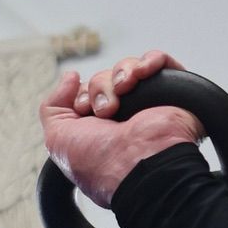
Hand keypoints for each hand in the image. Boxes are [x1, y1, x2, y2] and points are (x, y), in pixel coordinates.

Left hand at [39, 49, 202, 208]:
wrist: (140, 166)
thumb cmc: (101, 163)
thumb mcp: (58, 139)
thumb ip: (52, 106)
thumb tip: (71, 76)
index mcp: (100, 130)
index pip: (86, 94)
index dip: (81, 96)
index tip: (84, 110)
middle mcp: (124, 118)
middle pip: (105, 79)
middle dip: (99, 88)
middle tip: (106, 111)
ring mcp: (149, 106)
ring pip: (128, 68)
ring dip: (121, 74)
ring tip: (124, 92)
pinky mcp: (174, 94)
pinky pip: (161, 62)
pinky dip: (150, 61)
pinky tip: (143, 74)